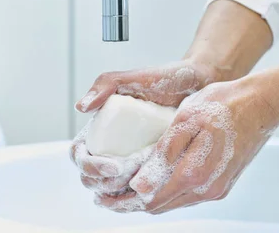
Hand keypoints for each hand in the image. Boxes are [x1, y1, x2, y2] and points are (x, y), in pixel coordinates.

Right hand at [70, 61, 220, 197]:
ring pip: (112, 190)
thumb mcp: (134, 77)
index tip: (113, 166)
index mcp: (101, 127)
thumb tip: (81, 107)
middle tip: (127, 177)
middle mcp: (112, 146)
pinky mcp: (149, 168)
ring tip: (141, 186)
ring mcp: (130, 159)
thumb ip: (105, 83)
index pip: (80, 154)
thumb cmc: (166, 78)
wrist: (198, 85)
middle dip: (104, 184)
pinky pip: (137, 191)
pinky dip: (136, 200)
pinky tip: (149, 198)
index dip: (90, 166)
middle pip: (92, 178)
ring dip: (119, 196)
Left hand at [95, 79, 278, 212]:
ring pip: (174, 202)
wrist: (260, 105)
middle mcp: (206, 189)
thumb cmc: (223, 106)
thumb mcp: (185, 122)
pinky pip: (188, 195)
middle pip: (160, 206)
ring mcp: (216, 189)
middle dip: (133, 203)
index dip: (125, 201)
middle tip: (109, 198)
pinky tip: (158, 181)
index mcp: (193, 175)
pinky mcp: (222, 184)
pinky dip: (168, 191)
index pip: (151, 200)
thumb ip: (163, 156)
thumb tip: (140, 186)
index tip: (105, 198)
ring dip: (151, 198)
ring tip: (127, 191)